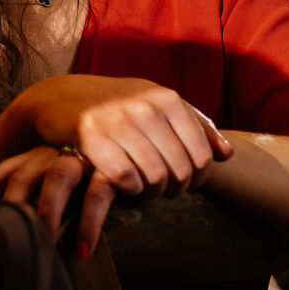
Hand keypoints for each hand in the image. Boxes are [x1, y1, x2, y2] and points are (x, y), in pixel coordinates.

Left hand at [0, 145, 112, 258]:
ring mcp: (82, 157)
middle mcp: (53, 153)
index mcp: (34, 156)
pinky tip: (83, 250)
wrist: (136, 153)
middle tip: (11, 242)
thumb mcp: (56, 182)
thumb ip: (35, 198)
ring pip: (56, 178)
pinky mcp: (112, 167)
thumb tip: (11, 236)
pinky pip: (97, 194)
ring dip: (47, 212)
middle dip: (14, 209)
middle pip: (22, 176)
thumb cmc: (90, 178)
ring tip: (46, 244)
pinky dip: (88, 223)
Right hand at [10, 75, 232, 197]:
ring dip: (151, 192)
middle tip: (162, 190)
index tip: (184, 182)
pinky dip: (128, 190)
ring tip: (144, 188)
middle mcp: (143, 106)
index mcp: (165, 98)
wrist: (61, 97)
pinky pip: (124, 179)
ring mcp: (116, 119)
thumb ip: (195, 125)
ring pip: (154, 177)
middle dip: (174, 188)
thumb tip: (227, 155)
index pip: (201, 155)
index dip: (197, 178)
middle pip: (179, 170)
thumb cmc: (116, 104)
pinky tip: (124, 185)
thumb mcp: (156, 105)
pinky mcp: (90, 136)